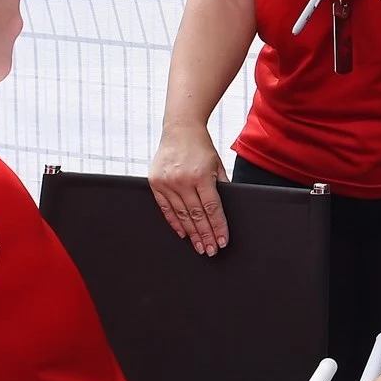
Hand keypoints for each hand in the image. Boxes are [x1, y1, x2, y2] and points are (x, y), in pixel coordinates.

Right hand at [149, 125, 229, 254]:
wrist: (180, 129)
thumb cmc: (202, 147)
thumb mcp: (217, 165)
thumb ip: (222, 186)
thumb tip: (225, 210)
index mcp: (201, 176)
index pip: (212, 209)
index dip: (218, 228)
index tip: (222, 242)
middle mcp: (183, 180)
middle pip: (197, 216)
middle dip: (205, 236)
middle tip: (210, 251)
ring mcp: (167, 182)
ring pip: (181, 215)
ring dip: (191, 234)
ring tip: (199, 246)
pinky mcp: (155, 182)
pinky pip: (165, 208)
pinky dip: (174, 223)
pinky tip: (183, 234)